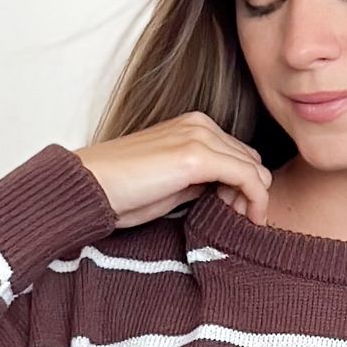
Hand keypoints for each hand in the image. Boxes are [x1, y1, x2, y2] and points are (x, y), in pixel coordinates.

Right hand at [73, 112, 270, 230]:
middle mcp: (199, 124)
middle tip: (236, 219)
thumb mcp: (171, 185)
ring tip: (237, 221)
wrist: (90, 187)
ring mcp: (199, 137)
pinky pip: (248, 177)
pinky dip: (256, 199)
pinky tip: (249, 218)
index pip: (239, 155)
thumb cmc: (121, 192)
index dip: (244, 187)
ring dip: (253, 198)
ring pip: (255, 169)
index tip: (233, 213)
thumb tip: (224, 191)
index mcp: (192, 126)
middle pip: (251, 160)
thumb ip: (199, 182)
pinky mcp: (197, 156)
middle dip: (251, 192)